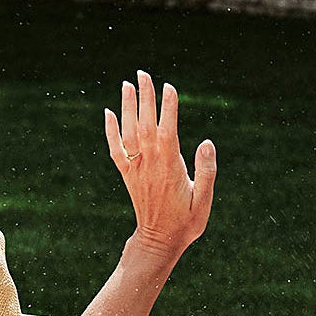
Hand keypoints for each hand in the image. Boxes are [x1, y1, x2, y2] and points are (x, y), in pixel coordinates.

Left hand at [104, 71, 216, 260]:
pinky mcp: (128, 175)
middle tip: (143, 73)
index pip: (168, 131)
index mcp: (170, 167)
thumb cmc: (185, 222)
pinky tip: (109, 113)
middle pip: (145, 125)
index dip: (168, 108)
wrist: (158, 242)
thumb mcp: (203, 200)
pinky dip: (110, 131)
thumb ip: (206, 172)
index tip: (169, 86)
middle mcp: (150, 164)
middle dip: (145, 98)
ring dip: (127, 107)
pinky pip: (116, 150)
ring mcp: (136, 169)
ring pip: (129, 133)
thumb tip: (207, 142)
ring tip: (127, 84)